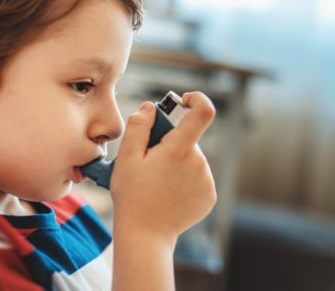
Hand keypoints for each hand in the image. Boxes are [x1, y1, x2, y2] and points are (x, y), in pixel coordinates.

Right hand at [111, 91, 216, 244]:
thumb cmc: (132, 197)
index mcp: (179, 150)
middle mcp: (199, 163)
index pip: (203, 112)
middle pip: (188, 139)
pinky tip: (167, 193)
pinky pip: (197, 177)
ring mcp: (206, 181)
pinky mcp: (209, 196)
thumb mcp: (126, 159)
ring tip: (156, 182)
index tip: (183, 102)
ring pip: (191, 158)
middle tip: (149, 160)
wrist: (146, 235)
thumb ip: (138, 127)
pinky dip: (184, 178)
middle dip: (170, 142)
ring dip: (176, 162)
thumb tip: (150, 108)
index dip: (196, 99)